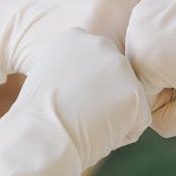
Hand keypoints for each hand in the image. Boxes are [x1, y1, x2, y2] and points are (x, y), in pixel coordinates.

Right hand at [0, 28, 150, 175]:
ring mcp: (120, 67)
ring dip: (112, 119)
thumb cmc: (37, 120)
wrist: (39, 139)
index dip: (82, 93)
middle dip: (102, 102)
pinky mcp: (135, 93)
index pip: (97, 67)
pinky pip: (139, 122)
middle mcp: (101, 44)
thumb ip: (75, 70)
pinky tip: (98, 134)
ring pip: (129, 101)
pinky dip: (122, 136)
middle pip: (116, 82)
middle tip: (75, 114)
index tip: (63, 101)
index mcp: (76, 36)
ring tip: (84, 124)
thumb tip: (90, 80)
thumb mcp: (49, 78)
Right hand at [126, 0, 175, 137]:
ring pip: (148, 53)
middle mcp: (133, 32)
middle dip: (168, 78)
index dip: (174, 99)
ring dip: (169, 58)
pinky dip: (171, 36)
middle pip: (144, 74)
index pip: (145, 98)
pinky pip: (154, 32)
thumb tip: (152, 119)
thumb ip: (169, 124)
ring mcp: (142, 11)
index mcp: (140, 60)